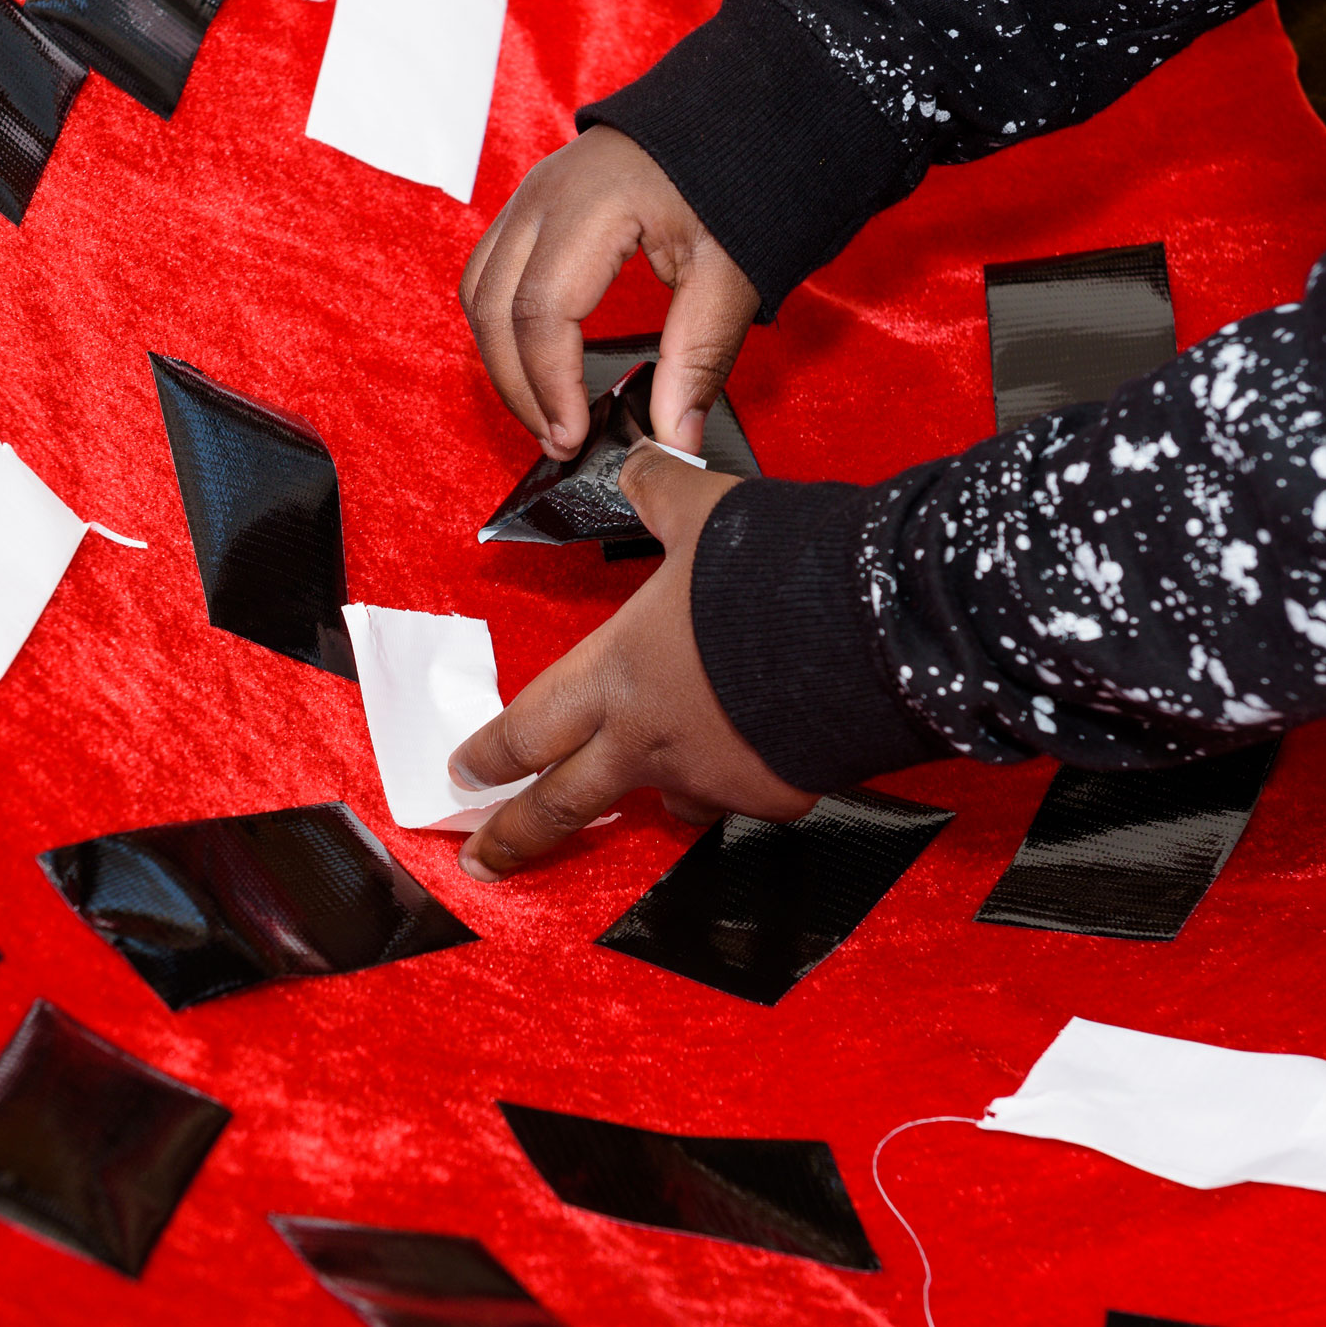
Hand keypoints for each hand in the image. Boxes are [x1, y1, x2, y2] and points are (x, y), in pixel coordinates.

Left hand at [448, 444, 816, 880]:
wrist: (863, 631)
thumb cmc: (771, 574)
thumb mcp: (702, 512)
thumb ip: (660, 493)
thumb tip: (640, 462)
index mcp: (615, 673)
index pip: (529, 727)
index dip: (490, 753)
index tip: (462, 774)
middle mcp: (649, 739)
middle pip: (563, 804)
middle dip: (515, 837)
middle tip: (485, 864)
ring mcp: (711, 776)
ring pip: (667, 803)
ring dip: (658, 796)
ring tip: (666, 790)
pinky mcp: (774, 795)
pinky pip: (747, 795)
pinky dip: (747, 779)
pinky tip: (767, 753)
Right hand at [459, 126, 760, 461]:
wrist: (751, 102)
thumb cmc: (743, 174)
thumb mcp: (732, 273)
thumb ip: (698, 358)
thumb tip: (673, 441)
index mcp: (589, 205)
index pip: (539, 314)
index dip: (548, 387)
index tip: (574, 437)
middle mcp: (543, 194)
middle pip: (493, 307)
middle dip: (518, 385)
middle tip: (559, 439)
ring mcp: (532, 191)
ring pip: (481, 289)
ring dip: (503, 357)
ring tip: (547, 409)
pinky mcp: (538, 198)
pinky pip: (493, 268)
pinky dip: (506, 322)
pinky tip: (541, 360)